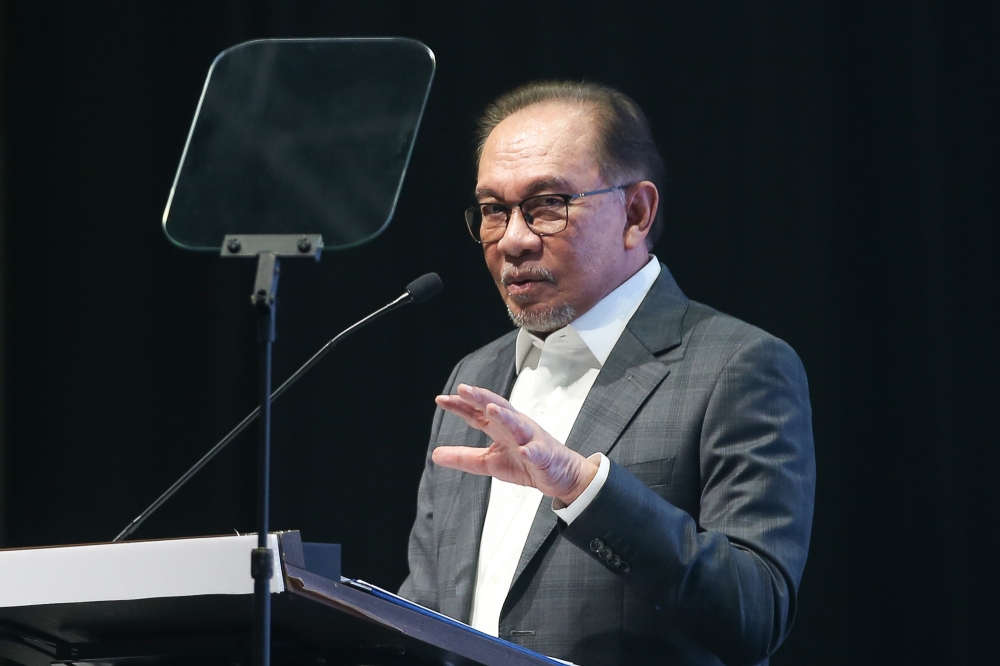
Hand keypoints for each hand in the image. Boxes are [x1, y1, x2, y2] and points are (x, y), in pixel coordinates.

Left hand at [432, 384, 598, 504]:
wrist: (561, 476)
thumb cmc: (528, 464)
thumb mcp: (489, 462)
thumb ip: (464, 457)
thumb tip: (435, 454)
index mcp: (501, 428)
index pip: (478, 413)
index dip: (461, 405)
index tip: (442, 399)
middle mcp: (515, 427)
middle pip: (497, 407)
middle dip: (481, 398)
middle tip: (464, 390)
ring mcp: (531, 439)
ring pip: (517, 424)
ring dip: (505, 416)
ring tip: (491, 410)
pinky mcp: (544, 455)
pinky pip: (538, 452)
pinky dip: (532, 451)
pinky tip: (524, 450)